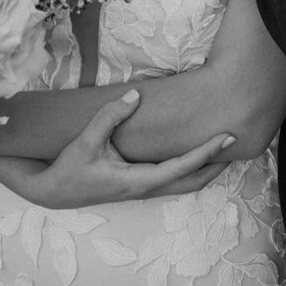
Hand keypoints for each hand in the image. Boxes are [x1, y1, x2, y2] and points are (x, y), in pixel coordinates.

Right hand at [0, 90, 234, 208]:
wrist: (50, 191)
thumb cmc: (67, 168)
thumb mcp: (85, 141)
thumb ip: (109, 117)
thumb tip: (135, 94)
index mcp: (136, 181)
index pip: (181, 167)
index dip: (206, 152)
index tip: (226, 137)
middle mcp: (143, 188)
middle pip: (190, 181)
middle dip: (215, 164)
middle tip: (235, 142)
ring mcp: (140, 188)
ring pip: (182, 182)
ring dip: (203, 167)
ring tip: (221, 147)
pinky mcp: (135, 183)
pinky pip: (170, 177)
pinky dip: (188, 167)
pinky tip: (191, 153)